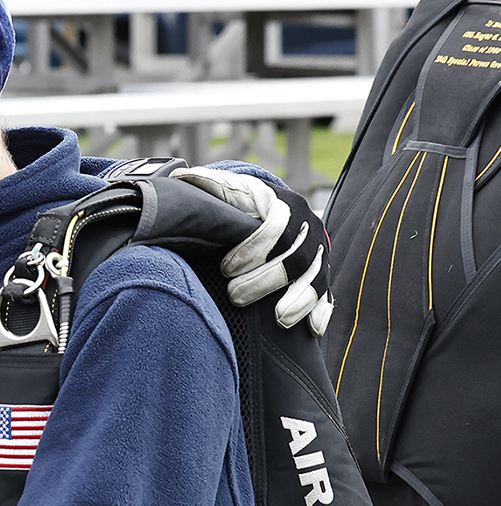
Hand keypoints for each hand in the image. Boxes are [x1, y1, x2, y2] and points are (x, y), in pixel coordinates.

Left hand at [173, 166, 332, 334]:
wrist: (276, 210)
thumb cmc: (244, 204)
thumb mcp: (229, 190)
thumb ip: (209, 185)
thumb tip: (179, 176)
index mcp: (285, 206)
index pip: (276, 226)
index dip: (254, 247)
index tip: (227, 267)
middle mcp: (308, 229)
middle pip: (297, 257)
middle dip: (267, 279)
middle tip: (236, 295)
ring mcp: (318, 252)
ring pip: (317, 277)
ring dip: (299, 299)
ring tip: (279, 319)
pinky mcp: (321, 273)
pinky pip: (328, 293)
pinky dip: (322, 310)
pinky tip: (314, 329)